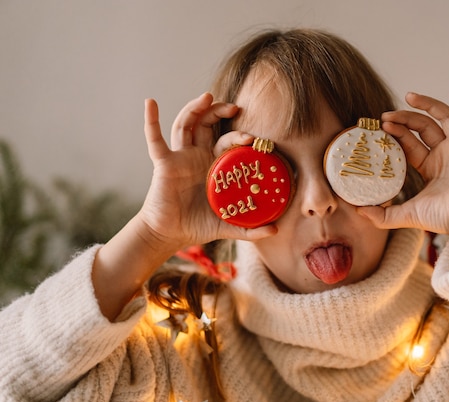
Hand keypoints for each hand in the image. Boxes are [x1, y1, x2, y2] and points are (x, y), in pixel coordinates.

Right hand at [139, 93, 276, 251]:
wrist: (169, 235)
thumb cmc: (196, 226)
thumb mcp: (228, 226)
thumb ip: (250, 228)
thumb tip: (276, 231)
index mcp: (214, 166)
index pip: (227, 142)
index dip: (239, 136)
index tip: (254, 138)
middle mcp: (197, 156)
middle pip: (207, 125)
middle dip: (219, 113)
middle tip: (235, 107)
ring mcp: (180, 157)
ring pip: (186, 124)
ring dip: (195, 108)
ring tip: (207, 96)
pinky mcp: (164, 162)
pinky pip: (155, 138)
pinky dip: (151, 120)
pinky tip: (150, 102)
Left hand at [358, 81, 448, 249]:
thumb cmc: (447, 219)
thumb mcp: (408, 215)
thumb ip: (383, 215)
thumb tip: (357, 211)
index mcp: (431, 167)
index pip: (410, 143)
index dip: (397, 133)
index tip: (381, 127)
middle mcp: (446, 154)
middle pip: (423, 127)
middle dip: (404, 119)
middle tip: (386, 116)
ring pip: (443, 117)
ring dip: (427, 104)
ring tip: (409, 96)